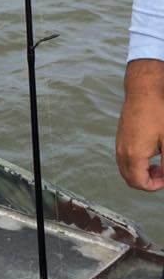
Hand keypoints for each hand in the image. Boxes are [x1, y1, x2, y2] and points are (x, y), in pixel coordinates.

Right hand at [116, 60, 163, 190]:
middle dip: (147, 182)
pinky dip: (135, 164)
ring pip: (126, 170)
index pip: (140, 183)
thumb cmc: (157, 113)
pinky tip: (149, 154)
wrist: (143, 92)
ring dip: (141, 173)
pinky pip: (124, 160)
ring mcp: (119, 145)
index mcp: (134, 155)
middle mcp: (122, 152)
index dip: (155, 186)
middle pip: (130, 180)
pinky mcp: (120, 138)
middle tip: (163, 173)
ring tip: (157, 165)